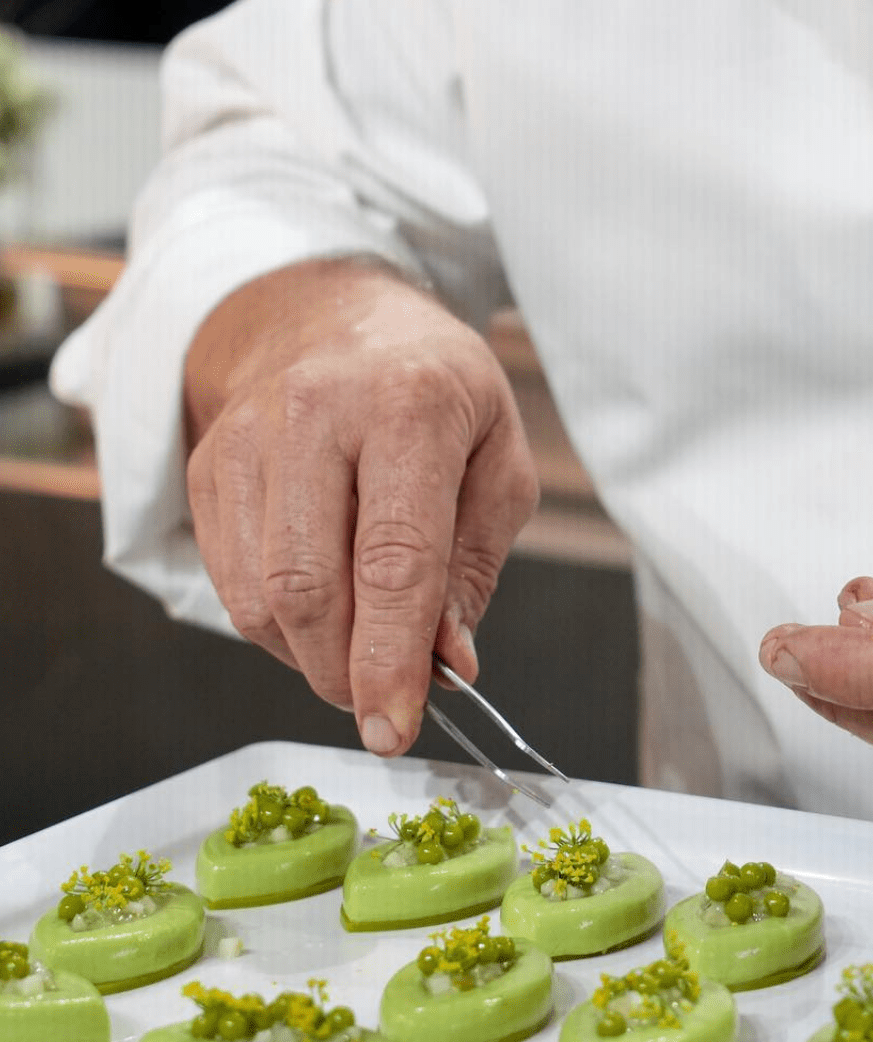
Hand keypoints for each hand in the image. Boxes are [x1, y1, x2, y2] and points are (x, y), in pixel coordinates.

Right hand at [184, 259, 537, 756]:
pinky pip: (229, 584)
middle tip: (383, 703)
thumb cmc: (434, 388)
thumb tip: (448, 660)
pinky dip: (276, 626)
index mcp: (410, 403)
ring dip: (311, 656)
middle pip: (311, 587)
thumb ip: (476, 563)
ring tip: (359, 649)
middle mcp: (316, 412)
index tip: (397, 727)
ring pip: (260, 598)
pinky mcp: (207, 465)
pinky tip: (320, 610)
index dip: (393, 660)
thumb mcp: (497, 455)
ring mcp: (248, 437)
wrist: (333, 313)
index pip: (395, 560)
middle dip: (347, 673)